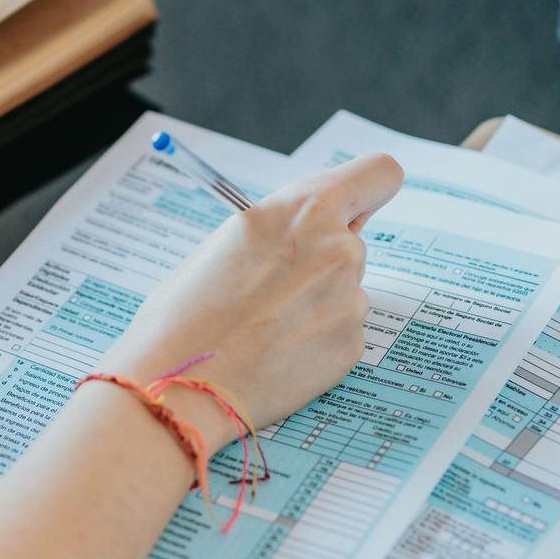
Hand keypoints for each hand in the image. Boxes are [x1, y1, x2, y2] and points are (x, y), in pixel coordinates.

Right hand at [95, 153, 404, 447]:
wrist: (179, 384)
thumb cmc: (186, 312)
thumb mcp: (228, 241)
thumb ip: (281, 229)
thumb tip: (306, 231)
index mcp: (302, 210)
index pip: (379, 174)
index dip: (368, 192)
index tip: (355, 208)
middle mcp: (337, 249)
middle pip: (352, 241)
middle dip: (323, 259)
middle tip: (275, 289)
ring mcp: (350, 300)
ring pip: (346, 290)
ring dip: (317, 303)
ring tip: (265, 327)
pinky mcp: (351, 345)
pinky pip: (341, 332)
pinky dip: (316, 341)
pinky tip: (276, 353)